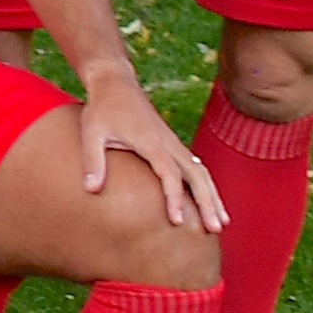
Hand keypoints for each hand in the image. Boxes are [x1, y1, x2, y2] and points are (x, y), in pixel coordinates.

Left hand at [73, 79, 225, 230]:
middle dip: (208, 202)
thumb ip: (92, 160)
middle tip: (215, 228)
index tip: (177, 220)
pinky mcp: (172, 144)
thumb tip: (91, 190)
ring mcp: (173, 143)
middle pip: (197, 175)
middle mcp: (169, 143)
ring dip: (212, 197)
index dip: (174, 197)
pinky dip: (205, 186)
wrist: (116, 84)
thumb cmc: (102, 108)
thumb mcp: (91, 132)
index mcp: (151, 141)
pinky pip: (195, 168)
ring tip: (222, 223)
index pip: (169, 174)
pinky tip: (210, 204)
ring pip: (201, 172)